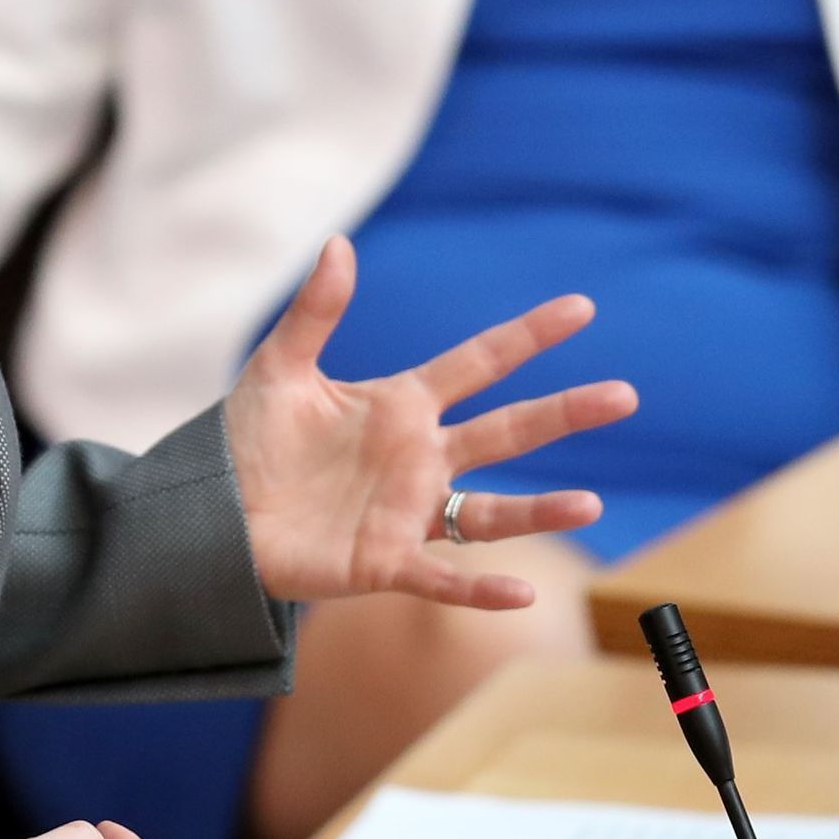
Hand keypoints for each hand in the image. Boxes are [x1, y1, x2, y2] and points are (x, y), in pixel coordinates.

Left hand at [225, 237, 636, 610]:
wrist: (214, 513)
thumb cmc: (247, 440)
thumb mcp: (280, 368)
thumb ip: (316, 312)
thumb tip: (340, 244)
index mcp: (401, 404)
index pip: (480, 363)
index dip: (529, 336)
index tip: (581, 308)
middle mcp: (420, 457)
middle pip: (507, 431)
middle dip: (565, 413)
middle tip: (625, 395)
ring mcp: (408, 512)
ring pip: (490, 513)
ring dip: (540, 509)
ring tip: (591, 503)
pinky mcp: (385, 562)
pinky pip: (442, 577)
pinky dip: (479, 588)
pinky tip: (521, 594)